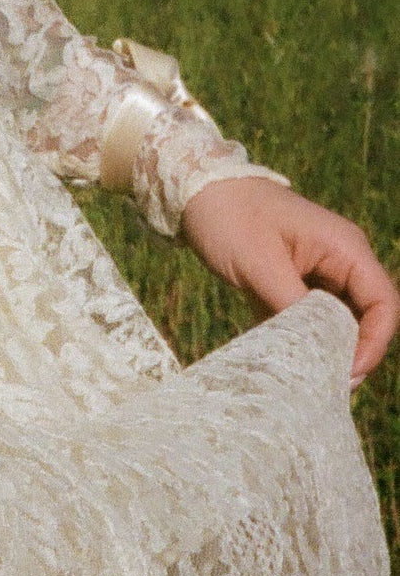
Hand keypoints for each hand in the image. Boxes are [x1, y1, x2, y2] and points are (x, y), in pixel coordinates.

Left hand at [181, 177, 399, 388]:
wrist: (195, 190)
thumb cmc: (229, 216)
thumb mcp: (259, 264)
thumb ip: (292, 307)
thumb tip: (316, 350)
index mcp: (345, 248)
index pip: (383, 303)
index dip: (374, 343)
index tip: (348, 373)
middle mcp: (340, 260)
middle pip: (364, 317)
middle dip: (349, 352)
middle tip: (322, 385)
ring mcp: (318, 271)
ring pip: (336, 321)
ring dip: (321, 349)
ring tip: (300, 378)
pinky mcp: (294, 282)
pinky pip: (308, 318)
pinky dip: (297, 338)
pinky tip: (277, 358)